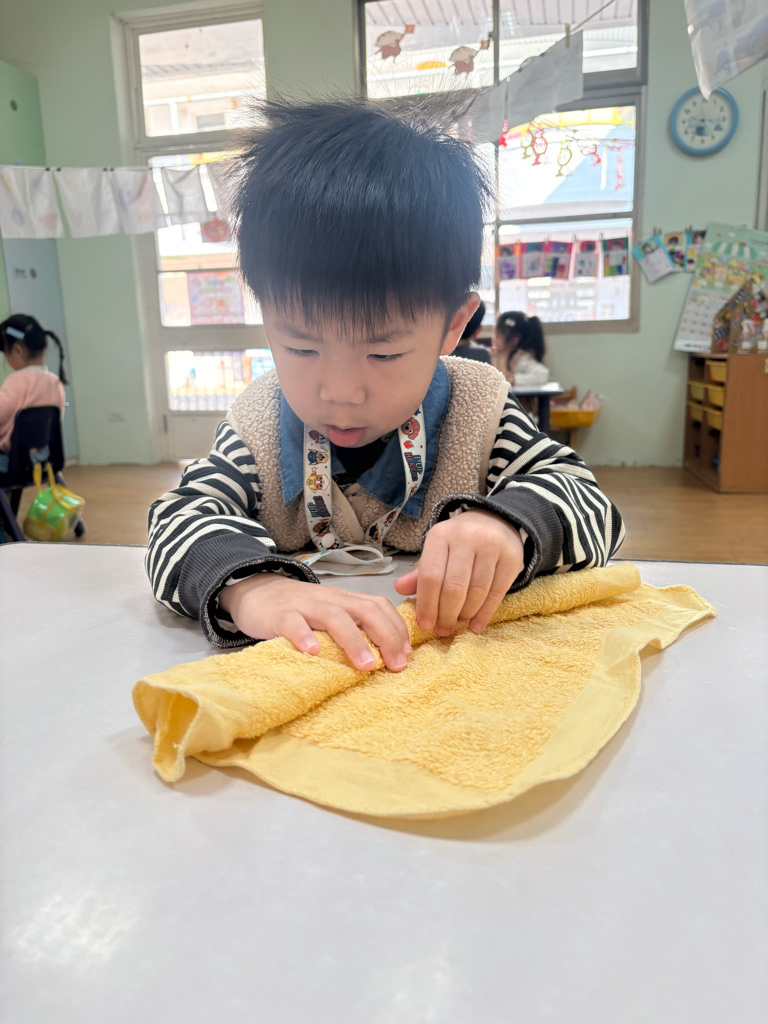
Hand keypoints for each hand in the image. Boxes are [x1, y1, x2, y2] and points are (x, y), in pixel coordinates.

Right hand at [218, 575, 411, 671]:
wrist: (256, 591)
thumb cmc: (301, 609)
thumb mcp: (332, 612)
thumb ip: (355, 626)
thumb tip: (388, 654)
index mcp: (346, 600)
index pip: (380, 606)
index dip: (397, 629)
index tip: (407, 655)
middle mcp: (331, 600)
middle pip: (366, 610)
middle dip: (386, 636)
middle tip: (396, 665)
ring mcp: (305, 606)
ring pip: (334, 616)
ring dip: (354, 641)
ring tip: (367, 665)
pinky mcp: (280, 615)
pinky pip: (293, 623)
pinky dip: (304, 636)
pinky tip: (313, 652)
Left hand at [394, 509, 524, 635]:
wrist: (494, 521)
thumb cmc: (458, 542)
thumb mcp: (436, 551)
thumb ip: (419, 572)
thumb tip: (399, 589)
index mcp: (441, 535)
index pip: (431, 576)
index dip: (427, 604)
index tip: (425, 624)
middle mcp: (466, 538)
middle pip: (454, 587)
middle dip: (446, 615)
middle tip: (442, 630)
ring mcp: (491, 547)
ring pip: (476, 592)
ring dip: (464, 615)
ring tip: (457, 624)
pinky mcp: (511, 558)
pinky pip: (497, 593)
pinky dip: (485, 614)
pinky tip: (476, 625)